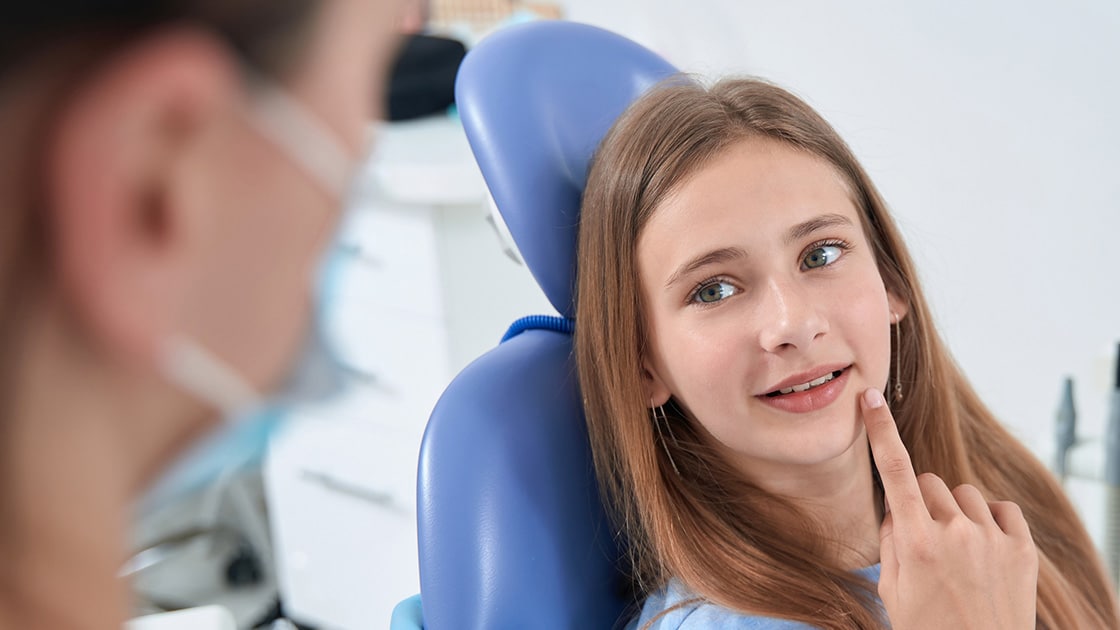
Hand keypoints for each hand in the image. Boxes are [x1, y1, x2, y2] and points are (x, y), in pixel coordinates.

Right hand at [861, 388, 1037, 628]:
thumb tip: (896, 510)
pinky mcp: (1023, 548)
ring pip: (963, 494)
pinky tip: (984, 548)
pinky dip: (990, 521)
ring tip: (957, 551)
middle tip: (923, 537)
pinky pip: (1000, 509)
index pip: (895, 471)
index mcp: (917, 543)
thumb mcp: (893, 592)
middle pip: (929, 482)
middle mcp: (956, 533)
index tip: (872, 398)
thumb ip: (890, 542)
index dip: (881, 431)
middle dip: (921, 500)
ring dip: (955, 513)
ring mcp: (993, 538)